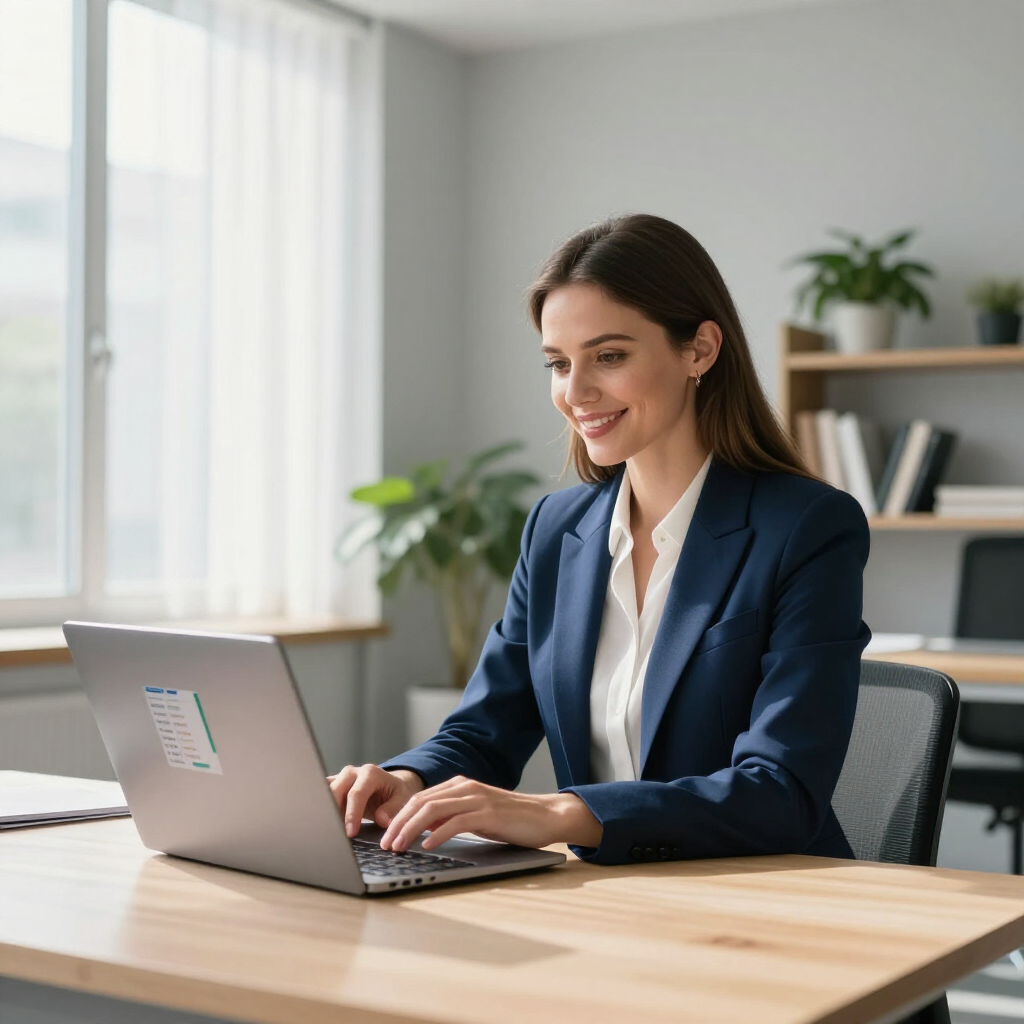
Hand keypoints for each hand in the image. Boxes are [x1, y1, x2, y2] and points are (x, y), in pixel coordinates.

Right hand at [328, 765, 424, 837]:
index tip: (350, 833)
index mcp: (370, 773)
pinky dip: (320, 807)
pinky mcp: (333, 785)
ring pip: (324, 791)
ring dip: (324, 810)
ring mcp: (340, 777)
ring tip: (327, 829)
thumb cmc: (395, 793)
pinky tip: (321, 821)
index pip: (356, 794)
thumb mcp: (402, 799)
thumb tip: (381, 819)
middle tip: (335, 833)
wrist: (389, 786)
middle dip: (333, 812)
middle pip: (335, 790)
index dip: (352, 814)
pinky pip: (320, 793)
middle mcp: (352, 772)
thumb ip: (393, 808)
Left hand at [379, 775, 602, 851]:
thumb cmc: (510, 820)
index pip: (419, 799)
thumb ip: (451, 818)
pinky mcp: (489, 812)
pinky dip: (438, 834)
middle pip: (420, 802)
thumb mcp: (475, 817)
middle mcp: (465, 787)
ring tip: (398, 847)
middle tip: (384, 845)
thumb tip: (422, 830)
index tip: (384, 836)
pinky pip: (456, 821)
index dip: (398, 818)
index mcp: (459, 786)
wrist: (545, 816)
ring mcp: (477, 798)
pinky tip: (426, 846)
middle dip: (398, 824)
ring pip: (433, 810)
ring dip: (410, 829)